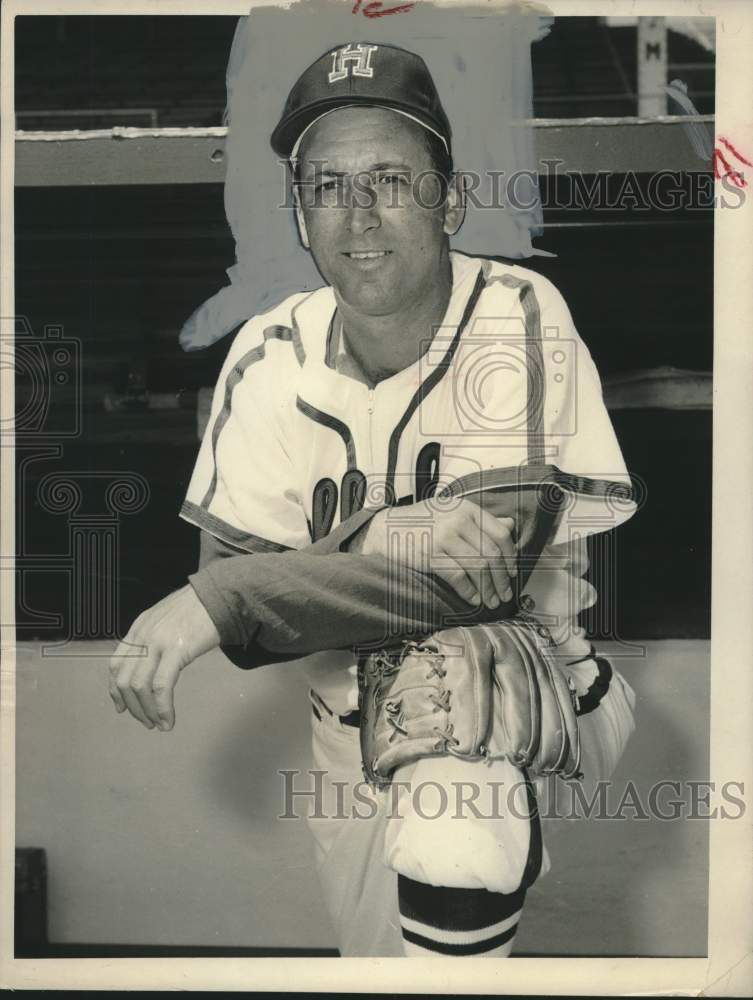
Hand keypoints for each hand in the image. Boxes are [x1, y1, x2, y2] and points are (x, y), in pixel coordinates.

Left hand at [109, 584, 220, 730]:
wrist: (219, 594)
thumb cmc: (199, 607)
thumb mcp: (167, 618)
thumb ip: (155, 637)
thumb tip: (152, 663)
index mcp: (139, 627)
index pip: (116, 664)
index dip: (115, 690)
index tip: (122, 707)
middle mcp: (143, 635)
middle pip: (125, 680)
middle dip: (133, 707)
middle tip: (145, 722)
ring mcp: (158, 642)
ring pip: (140, 687)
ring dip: (148, 711)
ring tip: (158, 724)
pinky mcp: (176, 650)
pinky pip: (162, 687)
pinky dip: (162, 708)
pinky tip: (168, 719)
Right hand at [360, 498, 516, 608]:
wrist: (385, 528)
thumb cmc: (422, 522)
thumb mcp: (453, 512)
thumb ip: (481, 519)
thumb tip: (511, 525)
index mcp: (466, 509)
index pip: (500, 534)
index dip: (510, 556)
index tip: (512, 572)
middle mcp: (457, 520)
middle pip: (491, 553)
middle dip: (502, 579)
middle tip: (505, 595)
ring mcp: (443, 537)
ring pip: (477, 566)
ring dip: (488, 589)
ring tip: (492, 602)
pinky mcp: (430, 554)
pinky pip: (458, 576)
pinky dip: (469, 591)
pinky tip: (473, 599)